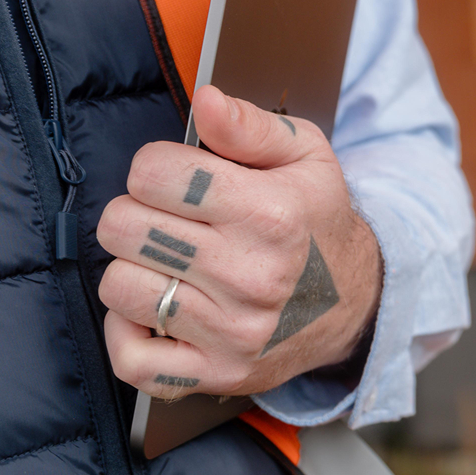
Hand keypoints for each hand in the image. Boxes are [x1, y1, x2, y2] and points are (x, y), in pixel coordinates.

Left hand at [97, 85, 382, 399]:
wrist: (356, 304)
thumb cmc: (316, 221)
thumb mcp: (305, 156)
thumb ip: (250, 125)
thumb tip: (206, 100)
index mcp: (270, 214)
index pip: (153, 172)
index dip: (155, 167)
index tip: (177, 179)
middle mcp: (251, 276)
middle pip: (122, 227)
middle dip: (135, 213)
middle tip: (167, 220)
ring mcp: (233, 332)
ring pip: (119, 287)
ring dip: (134, 270)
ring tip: (168, 265)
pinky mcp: (216, 374)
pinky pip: (131, 359)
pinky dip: (128, 333)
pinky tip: (155, 311)